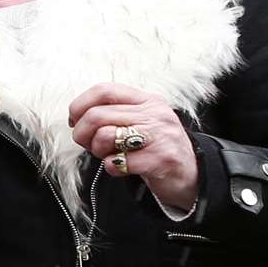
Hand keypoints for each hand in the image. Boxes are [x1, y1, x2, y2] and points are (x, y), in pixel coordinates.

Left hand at [68, 82, 198, 213]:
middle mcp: (155, 114)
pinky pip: (117, 162)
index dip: (81, 105)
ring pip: (105, 135)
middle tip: (88, 145)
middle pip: (97, 115)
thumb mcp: (142, 122)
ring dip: (98, 151)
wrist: (193, 176)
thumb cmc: (158, 149)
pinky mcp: (161, 159)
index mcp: (148, 100)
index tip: (75, 120)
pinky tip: (122, 168)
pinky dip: (112, 168)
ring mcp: (160, 135)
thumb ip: (115, 115)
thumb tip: (78, 117)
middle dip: (82, 134)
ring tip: (110, 155)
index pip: (104, 90)